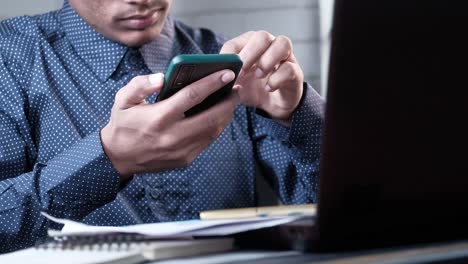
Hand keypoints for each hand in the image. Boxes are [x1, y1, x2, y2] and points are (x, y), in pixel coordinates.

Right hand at [100, 70, 238, 180]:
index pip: (191, 96)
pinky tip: (220, 116)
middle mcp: (172, 136)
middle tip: (236, 87)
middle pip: (210, 116)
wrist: (118, 158)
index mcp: (158, 118)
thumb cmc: (123, 124)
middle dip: (228, 101)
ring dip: (226, 114)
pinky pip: (207, 141)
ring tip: (231, 100)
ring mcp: (181, 150)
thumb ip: (140, 84)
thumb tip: (162, 78)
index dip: (212, 83)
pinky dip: (217, 127)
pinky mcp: (185, 159)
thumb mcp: (123, 100)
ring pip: (213, 131)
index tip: (227, 73)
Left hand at [220, 31, 303, 121]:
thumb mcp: (237, 85)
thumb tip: (216, 77)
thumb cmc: (253, 90)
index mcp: (250, 47)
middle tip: (241, 72)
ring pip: (282, 43)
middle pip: (262, 36)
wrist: (273, 106)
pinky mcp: (296, 72)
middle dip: (249, 53)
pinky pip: (290, 68)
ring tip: (259, 76)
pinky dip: (277, 78)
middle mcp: (269, 46)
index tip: (225, 69)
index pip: (237, 41)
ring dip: (267, 60)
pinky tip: (268, 87)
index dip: (230, 54)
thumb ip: (226, 79)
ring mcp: (285, 57)